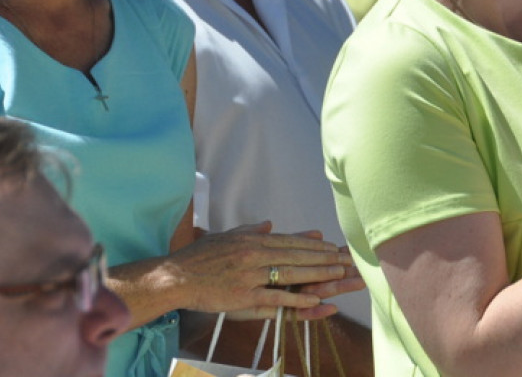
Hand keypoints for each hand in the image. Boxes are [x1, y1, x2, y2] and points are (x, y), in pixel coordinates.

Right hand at [168, 222, 354, 317]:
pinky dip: (297, 298)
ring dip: (318, 274)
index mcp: (252, 239)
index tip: (332, 247)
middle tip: (345, 259)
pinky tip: (315, 298)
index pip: (290, 241)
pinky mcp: (245, 296)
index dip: (313, 245)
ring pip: (292, 273)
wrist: (176, 276)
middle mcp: (255, 253)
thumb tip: (271, 224)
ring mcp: (251, 275)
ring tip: (339, 274)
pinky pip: (277, 297)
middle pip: (297, 255)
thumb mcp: (227, 236)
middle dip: (324, 258)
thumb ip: (251, 230)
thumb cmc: (200, 256)